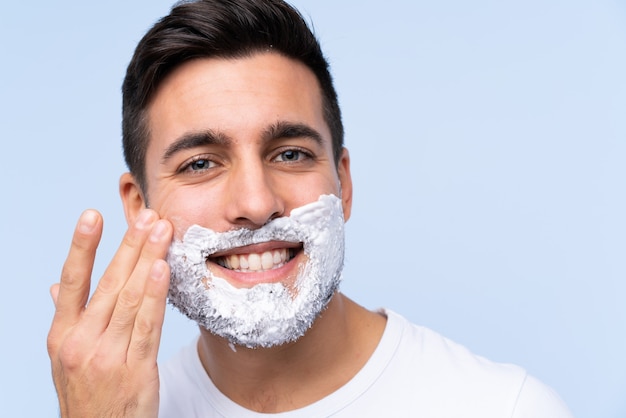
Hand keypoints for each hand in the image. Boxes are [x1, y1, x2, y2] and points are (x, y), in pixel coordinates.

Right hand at [47, 209, 172, 417]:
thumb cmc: (87, 394)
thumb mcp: (66, 359)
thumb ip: (67, 319)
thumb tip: (55, 287)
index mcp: (63, 335)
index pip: (71, 282)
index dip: (82, 246)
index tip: (93, 214)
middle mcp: (81, 342)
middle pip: (108, 284)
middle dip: (129, 246)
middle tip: (147, 215)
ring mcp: (107, 356)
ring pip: (130, 298)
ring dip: (148, 260)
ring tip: (161, 231)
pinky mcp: (135, 369)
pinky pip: (148, 325)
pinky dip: (156, 295)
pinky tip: (163, 269)